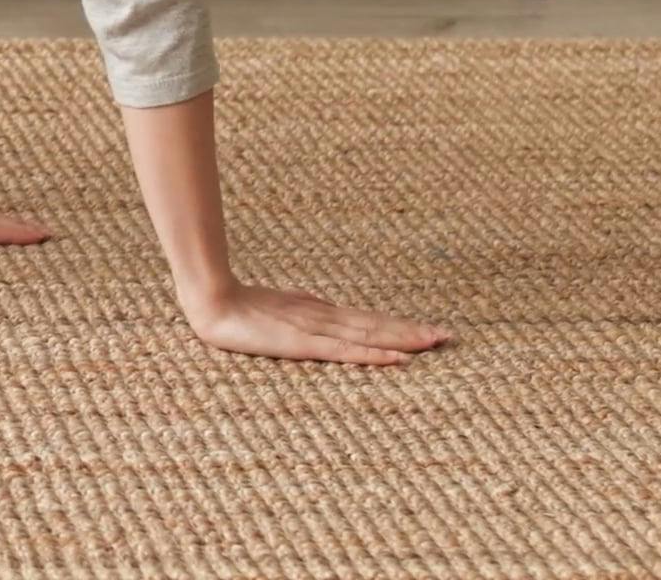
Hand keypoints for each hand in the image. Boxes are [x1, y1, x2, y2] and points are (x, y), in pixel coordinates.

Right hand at [177, 279, 453, 365]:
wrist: (212, 302)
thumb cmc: (240, 309)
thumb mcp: (280, 310)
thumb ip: (305, 312)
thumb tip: (327, 311)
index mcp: (320, 313)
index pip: (369, 321)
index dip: (400, 326)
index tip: (430, 330)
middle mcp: (325, 319)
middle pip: (377, 326)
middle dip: (414, 332)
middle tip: (448, 335)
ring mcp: (317, 330)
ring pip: (370, 335)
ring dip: (404, 340)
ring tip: (433, 342)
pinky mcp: (304, 343)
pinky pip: (348, 351)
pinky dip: (376, 355)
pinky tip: (398, 359)